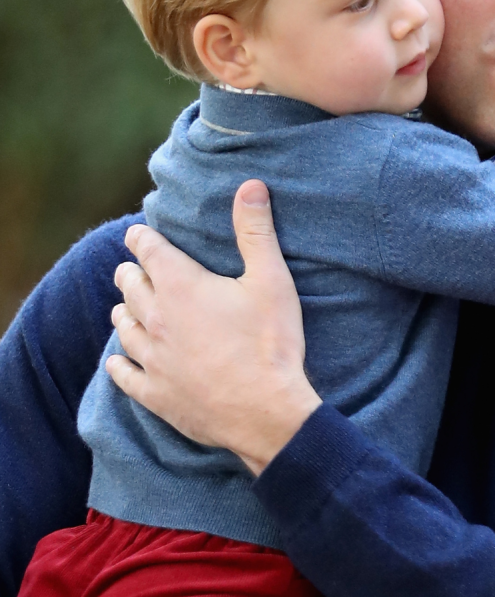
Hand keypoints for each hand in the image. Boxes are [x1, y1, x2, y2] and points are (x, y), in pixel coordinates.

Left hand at [106, 179, 320, 474]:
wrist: (265, 412)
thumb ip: (256, 231)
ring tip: (129, 307)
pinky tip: (119, 360)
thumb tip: (250, 185)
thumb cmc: (271, 343)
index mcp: (181, 286)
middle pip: (128, 284)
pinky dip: (119, 361)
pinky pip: (122, 372)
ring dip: (125, 311)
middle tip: (138, 268)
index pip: (147, 249)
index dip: (142, 237)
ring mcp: (151, 357)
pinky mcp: (153, 392)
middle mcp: (155, 318)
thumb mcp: (272, 280)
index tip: (142, 234)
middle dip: (133, 271)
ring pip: (123, 325)